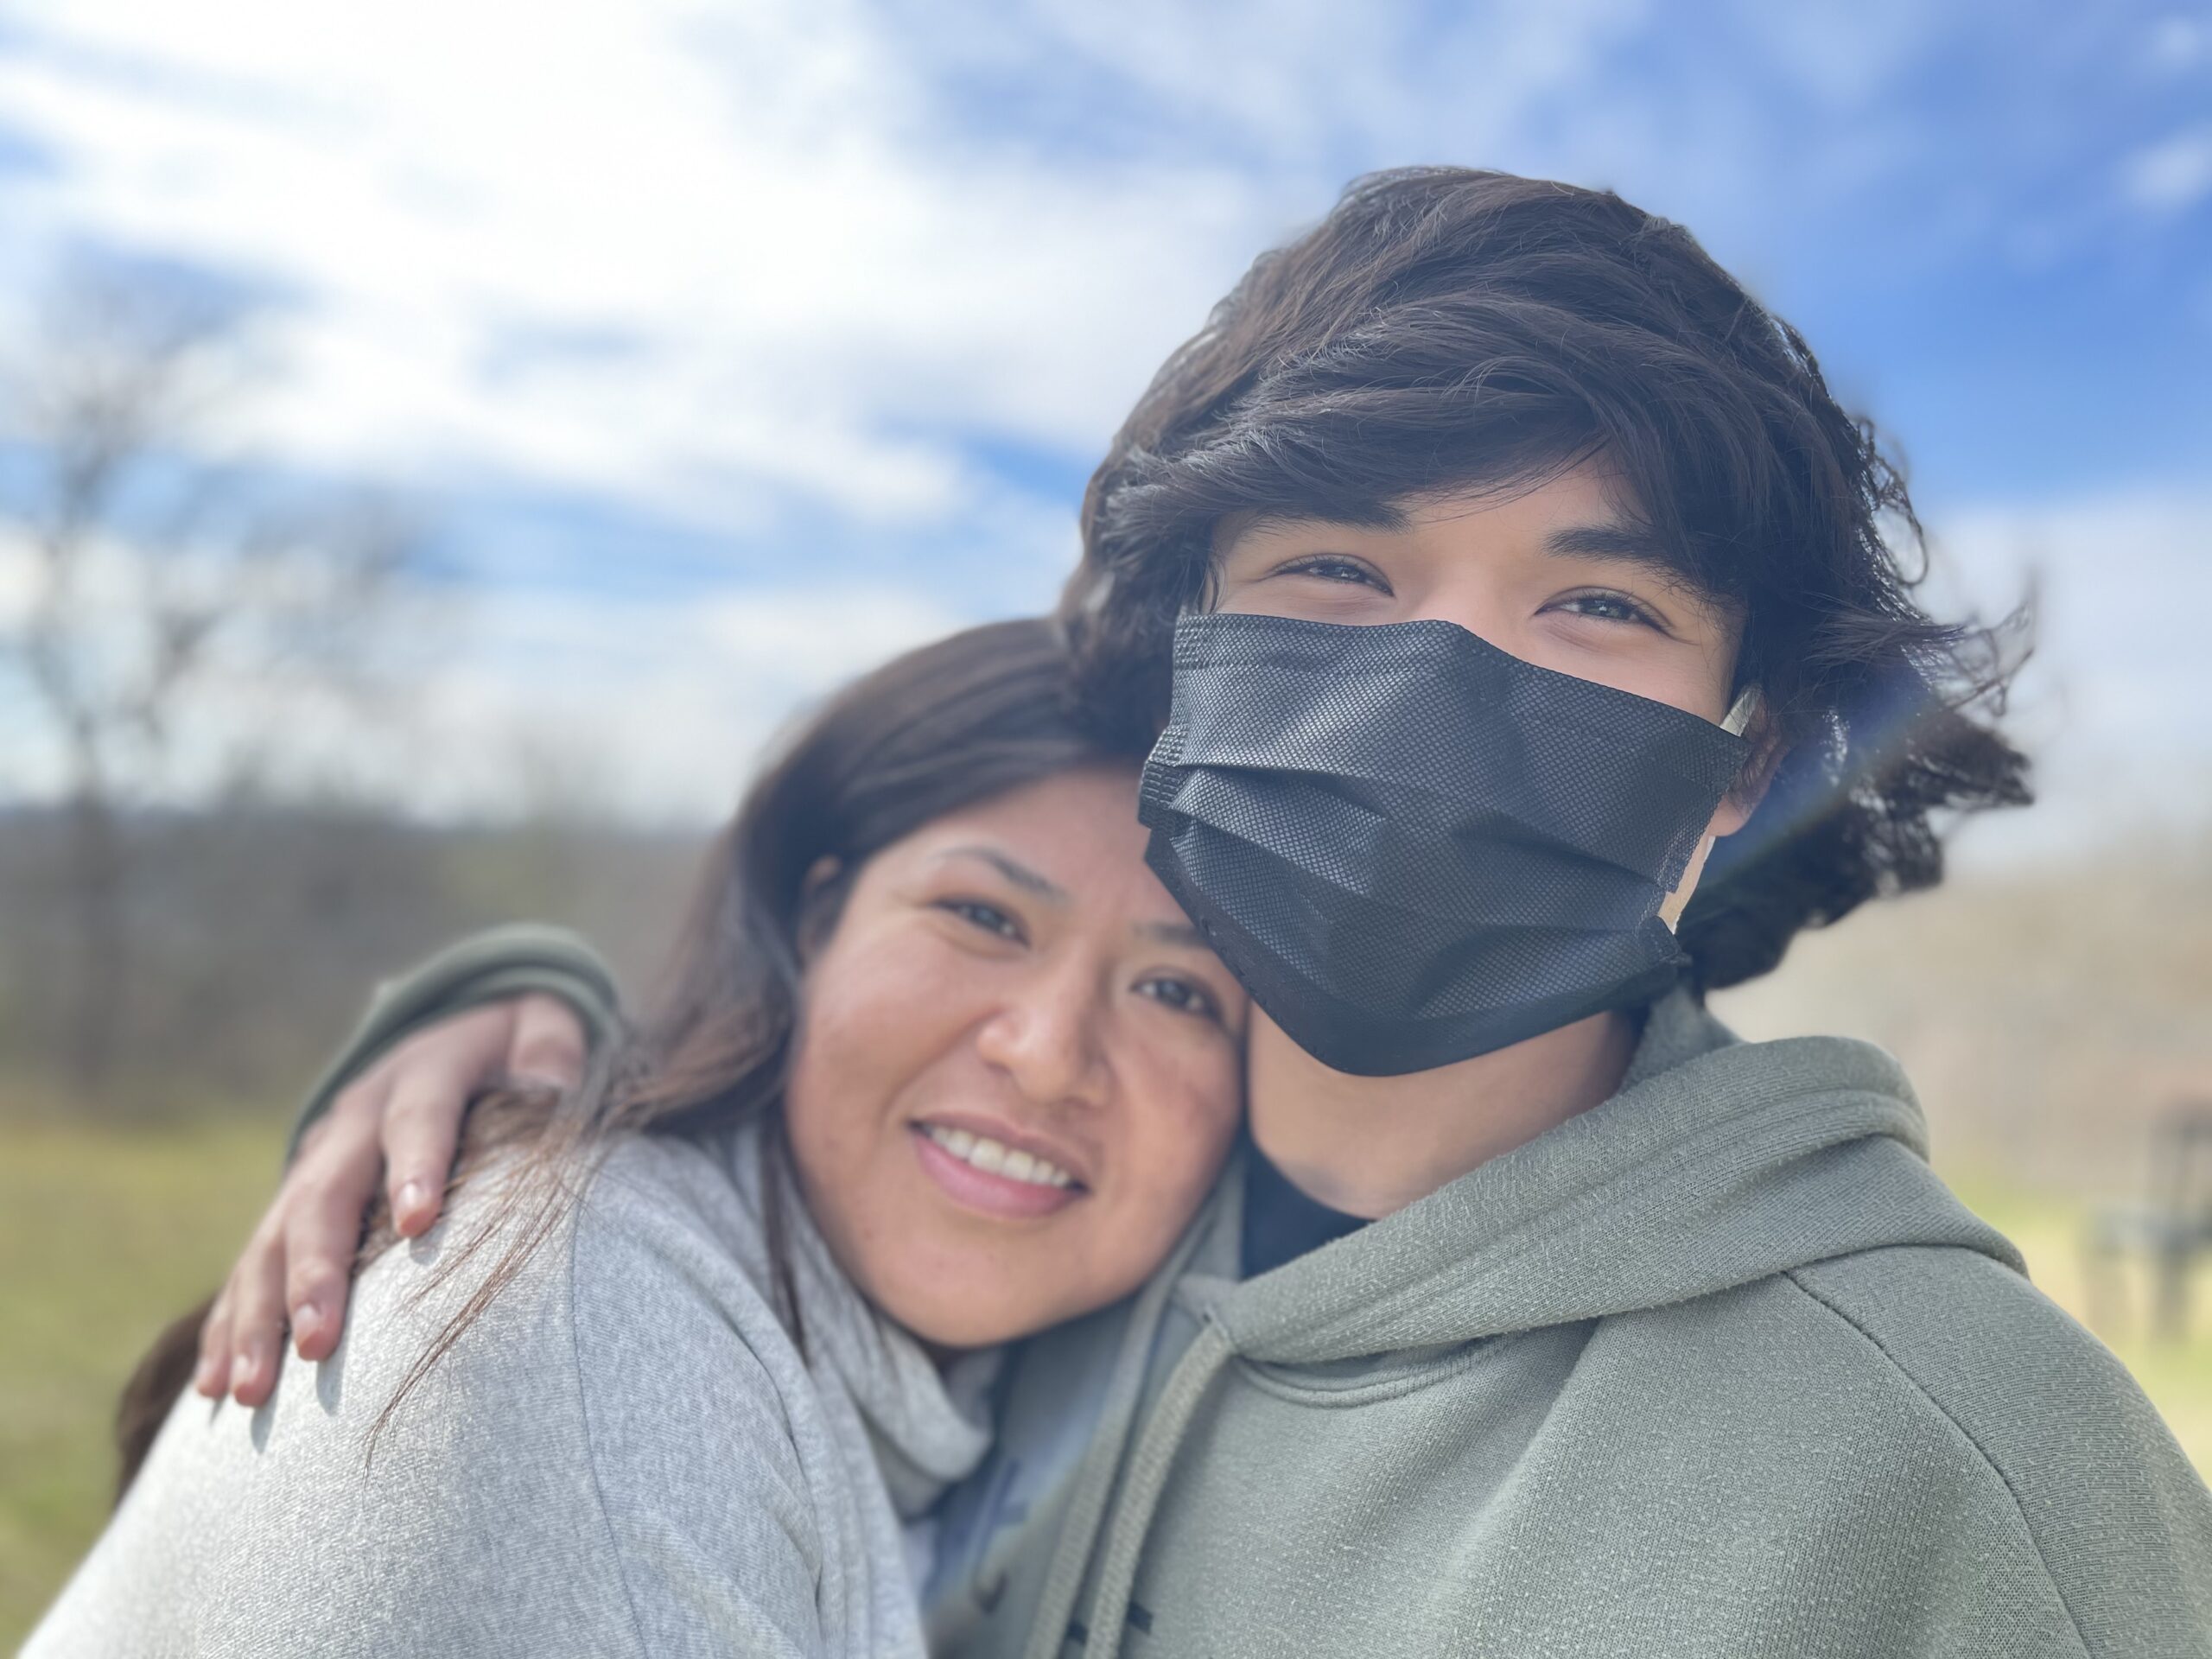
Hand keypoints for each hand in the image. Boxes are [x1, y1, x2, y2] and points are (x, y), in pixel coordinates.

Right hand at [195, 992, 587, 1405]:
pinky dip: (230, 1323)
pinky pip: (254, 1263)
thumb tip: (553, 1083)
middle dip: (316, 1270)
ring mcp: (318, 1160)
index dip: (418, 1163)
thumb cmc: (513, 1048)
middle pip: (326, 1193)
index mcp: (423, 1073)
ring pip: (274, 1238)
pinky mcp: (297, 1198)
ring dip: (257, 1315)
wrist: (453, 1032)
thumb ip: (551, 1050)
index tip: (417, 1221)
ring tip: (250, 1391)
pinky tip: (216, 1387)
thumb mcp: (544, 1027)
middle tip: (317, 1343)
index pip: (419, 1116)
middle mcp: (357, 1118)